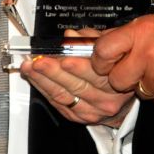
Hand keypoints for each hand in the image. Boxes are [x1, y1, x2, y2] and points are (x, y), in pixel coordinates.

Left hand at [19, 29, 136, 126]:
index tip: (62, 54)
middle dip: (54, 71)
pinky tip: (35, 78)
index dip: (78, 64)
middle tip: (39, 60)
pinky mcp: (80, 117)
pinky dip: (44, 90)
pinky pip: (58, 104)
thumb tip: (70, 36)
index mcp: (117, 78)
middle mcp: (107, 98)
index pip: (97, 72)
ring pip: (64, 95)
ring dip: (43, 80)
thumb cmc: (115, 65)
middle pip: (77, 85)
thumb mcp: (111, 46)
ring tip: (30, 67)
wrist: (123, 96)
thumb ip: (90, 39)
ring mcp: (93, 110)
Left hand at [91, 14, 153, 111]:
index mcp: (143, 33)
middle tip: (138, 67)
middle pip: (116, 80)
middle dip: (123, 76)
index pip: (102, 51)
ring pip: (139, 92)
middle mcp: (148, 58)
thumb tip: (108, 42)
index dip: (99, 59)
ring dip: (147, 85)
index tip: (103, 61)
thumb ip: (133, 35)